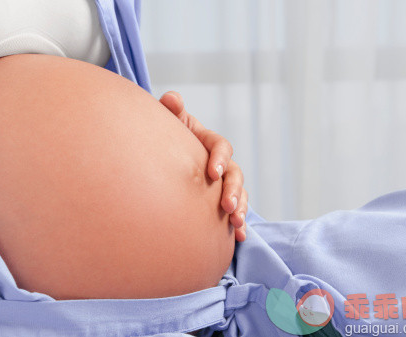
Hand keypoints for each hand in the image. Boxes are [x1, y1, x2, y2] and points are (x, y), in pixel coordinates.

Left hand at [159, 91, 247, 241]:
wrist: (165, 159)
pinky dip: (238, 225)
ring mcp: (223, 184)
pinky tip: (238, 238)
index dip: (220, 158)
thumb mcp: (172, 125)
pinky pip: (235, 212)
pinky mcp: (222, 201)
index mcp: (209, 143)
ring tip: (236, 225)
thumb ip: (172, 112)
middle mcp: (221, 163)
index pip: (221, 147)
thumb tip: (171, 98)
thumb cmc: (169, 139)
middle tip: (227, 206)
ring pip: (239, 195)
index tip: (212, 173)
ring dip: (240, 209)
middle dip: (233, 190)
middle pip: (235, 174)